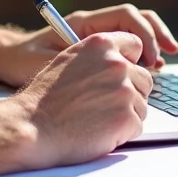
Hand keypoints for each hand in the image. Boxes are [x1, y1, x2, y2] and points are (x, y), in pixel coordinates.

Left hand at [0, 3, 177, 87]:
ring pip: (135, 29)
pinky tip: (148, 72)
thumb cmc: (22, 62)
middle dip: (156, 35)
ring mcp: (96, 36)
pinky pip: (127, 45)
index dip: (143, 35)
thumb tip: (109, 74)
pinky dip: (141, 55)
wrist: (7, 58)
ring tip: (164, 63)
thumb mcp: (45, 65)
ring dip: (153, 42)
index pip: (125, 15)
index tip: (148, 59)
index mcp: (84, 23)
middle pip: (137, 18)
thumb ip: (75, 67)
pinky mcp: (97, 49)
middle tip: (165, 58)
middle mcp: (93, 25)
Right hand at [13, 32, 152, 166]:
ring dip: (125, 114)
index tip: (121, 75)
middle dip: (130, 92)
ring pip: (142, 104)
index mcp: (101, 44)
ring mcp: (124, 91)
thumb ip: (97, 56)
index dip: (130, 62)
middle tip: (103, 105)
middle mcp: (117, 64)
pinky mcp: (127, 118)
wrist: (33, 127)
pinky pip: (137, 126)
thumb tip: (121, 60)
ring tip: (96, 119)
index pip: (136, 44)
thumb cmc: (45, 98)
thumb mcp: (69, 60)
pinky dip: (122, 132)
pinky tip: (98, 131)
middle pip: (144, 78)